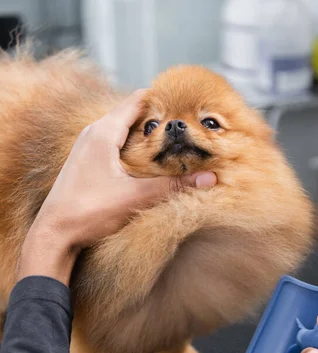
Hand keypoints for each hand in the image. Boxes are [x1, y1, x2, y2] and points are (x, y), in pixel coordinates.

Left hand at [17, 90, 216, 284]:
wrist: (54, 235)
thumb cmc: (88, 211)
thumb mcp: (136, 196)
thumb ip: (173, 186)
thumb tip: (209, 179)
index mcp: (103, 132)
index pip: (137, 101)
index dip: (162, 100)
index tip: (186, 104)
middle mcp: (93, 134)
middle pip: (131, 116)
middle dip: (158, 121)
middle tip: (185, 127)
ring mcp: (87, 149)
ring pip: (122, 133)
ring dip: (146, 138)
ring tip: (172, 145)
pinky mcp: (86, 165)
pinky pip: (114, 148)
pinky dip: (133, 151)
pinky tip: (147, 165)